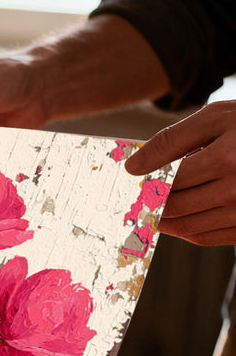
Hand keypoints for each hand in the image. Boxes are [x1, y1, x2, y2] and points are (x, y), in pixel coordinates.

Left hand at [126, 101, 235, 245]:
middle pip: (174, 206)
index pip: (168, 181)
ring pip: (186, 226)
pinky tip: (174, 218)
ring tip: (150, 209)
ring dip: (162, 221)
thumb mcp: (213, 118)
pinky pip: (205, 237)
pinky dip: (183, 231)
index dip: (144, 184)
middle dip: (150, 204)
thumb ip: (171, 141)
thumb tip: (132, 167)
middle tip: (133, 200)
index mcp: (226, 159)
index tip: (130, 184)